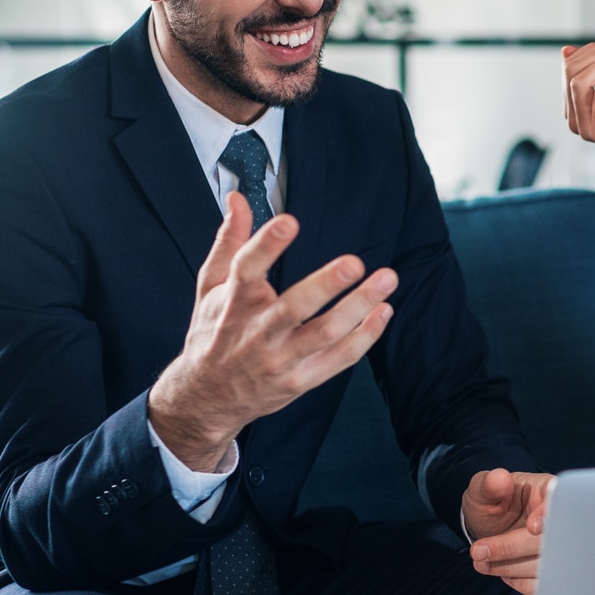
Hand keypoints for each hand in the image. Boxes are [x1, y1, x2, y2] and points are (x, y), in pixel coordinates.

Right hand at [148, 196, 397, 468]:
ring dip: (359, 306)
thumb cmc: (213, 332)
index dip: (266, 246)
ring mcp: (280, 360)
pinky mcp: (300, 381)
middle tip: (354, 262)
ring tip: (386, 279)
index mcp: (234, 303)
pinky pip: (339, 359)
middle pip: (294, 308)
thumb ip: (228, 241)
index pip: (246, 270)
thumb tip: (238, 198)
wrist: (208, 396)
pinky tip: (383, 311)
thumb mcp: (211, 286)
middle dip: (326, 285)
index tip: (289, 222)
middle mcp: (257, 333)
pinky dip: (365, 337)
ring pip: (325, 334)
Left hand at [463, 468, 554, 594]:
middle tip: (478, 551)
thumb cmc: (491, 501)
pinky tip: (500, 571)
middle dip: (512, 548)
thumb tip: (500, 479)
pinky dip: (518, 581)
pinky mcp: (555, 570)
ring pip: (547, 566)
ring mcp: (561, 547)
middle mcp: (562, 519)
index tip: (532, 527)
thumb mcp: (483, 489)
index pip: (563, 501)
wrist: (493, 523)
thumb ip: (489, 483)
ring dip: (510, 568)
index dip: (552, 516)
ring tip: (480, 562)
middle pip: (553, 540)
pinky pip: (543, 584)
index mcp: (549, 490)